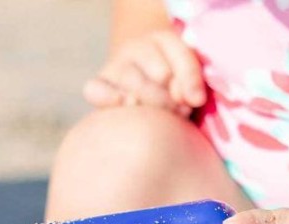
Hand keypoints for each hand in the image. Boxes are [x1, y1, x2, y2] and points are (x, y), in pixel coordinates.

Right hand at [83, 29, 205, 115]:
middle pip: (156, 71)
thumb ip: (192, 81)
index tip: (191, 102)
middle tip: (175, 114)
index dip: (187, 82)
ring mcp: (116, 66)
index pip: (179, 57)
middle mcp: (135, 48)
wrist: (141, 87)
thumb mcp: (187, 77)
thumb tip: (194, 99)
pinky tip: (124, 104)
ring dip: (149, 102)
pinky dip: (107, 97)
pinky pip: (95, 89)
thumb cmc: (171, 88)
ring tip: (156, 118)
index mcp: (162, 41)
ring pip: (131, 80)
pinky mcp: (98, 84)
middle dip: (170, 97)